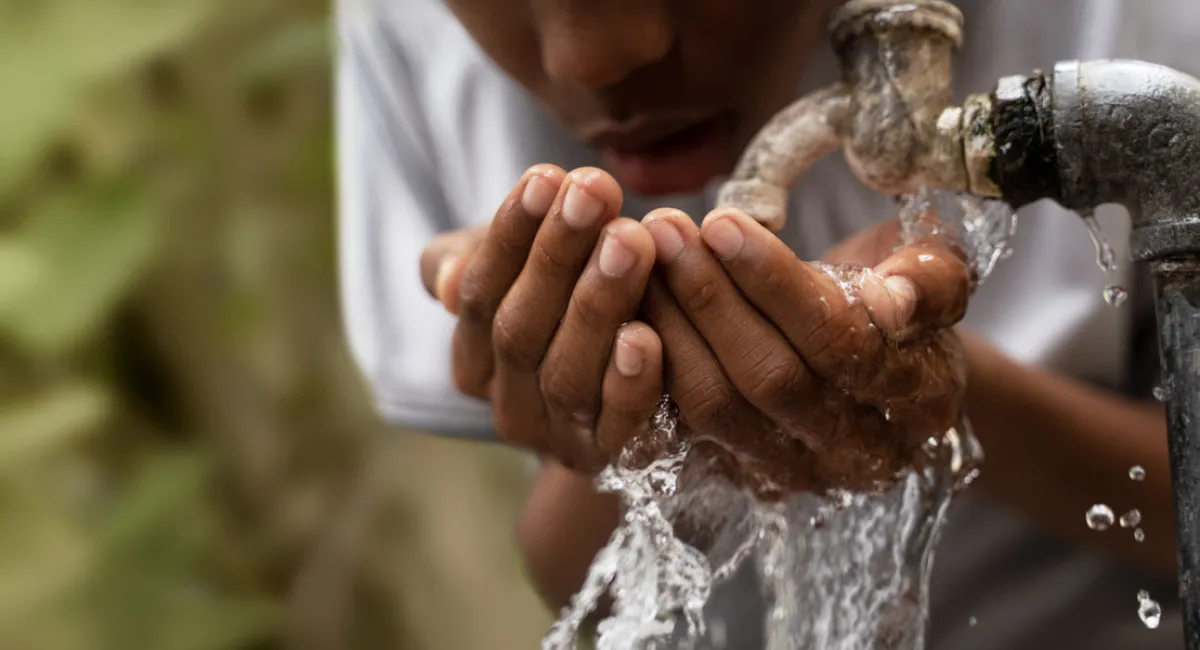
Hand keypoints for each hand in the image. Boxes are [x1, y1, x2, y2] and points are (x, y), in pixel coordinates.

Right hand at [419, 166, 666, 471]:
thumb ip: (468, 263)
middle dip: (557, 255)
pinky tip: (648, 335)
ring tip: (631, 240)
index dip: (511, 235)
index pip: (478, 292)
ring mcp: (559, 438)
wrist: (635, 385)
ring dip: (598, 303)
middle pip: (520, 330)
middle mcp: (507, 404)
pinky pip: (618, 427)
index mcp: (472, 358)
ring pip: (567, 375)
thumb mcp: (514, 269)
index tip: (547, 176)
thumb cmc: (568, 298)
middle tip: (594, 192)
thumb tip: (448, 283)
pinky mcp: (615, 459)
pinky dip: (630, 384)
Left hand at [640, 207, 970, 497]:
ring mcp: (791, 471)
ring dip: (670, 325)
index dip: (775, 283)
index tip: (722, 221)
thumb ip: (930, 278)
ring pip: (716, 406)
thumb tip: (893, 298)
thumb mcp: (936, 276)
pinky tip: (627, 305)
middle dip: (709, 298)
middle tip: (665, 229)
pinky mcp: (737, 472)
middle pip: (769, 379)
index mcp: (918, 400)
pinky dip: (647, 364)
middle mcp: (855, 452)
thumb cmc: (899, 302)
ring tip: (637, 254)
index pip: (840, 342)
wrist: (876, 372)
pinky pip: (679, 425)